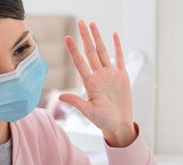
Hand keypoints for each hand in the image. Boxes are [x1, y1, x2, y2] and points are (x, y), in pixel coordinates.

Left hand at [60, 20, 135, 146]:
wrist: (119, 124)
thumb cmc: (103, 121)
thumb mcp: (89, 112)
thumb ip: (77, 103)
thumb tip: (61, 97)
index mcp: (90, 83)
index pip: (80, 62)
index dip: (74, 50)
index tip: (67, 38)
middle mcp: (99, 76)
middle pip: (91, 52)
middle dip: (85, 37)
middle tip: (80, 22)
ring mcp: (110, 74)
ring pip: (103, 52)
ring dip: (98, 38)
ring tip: (92, 24)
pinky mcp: (122, 76)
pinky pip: (119, 58)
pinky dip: (117, 46)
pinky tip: (113, 35)